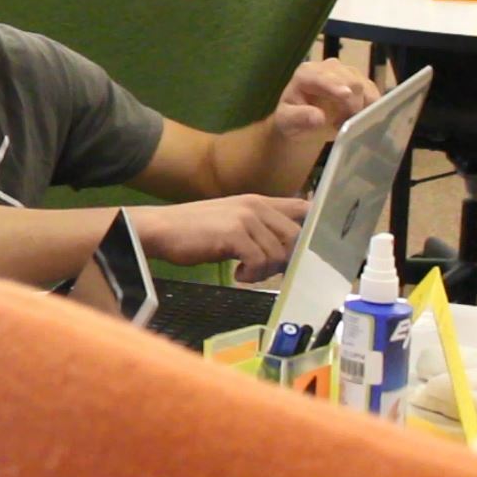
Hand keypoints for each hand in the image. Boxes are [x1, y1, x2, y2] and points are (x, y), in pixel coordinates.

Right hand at [131, 195, 308, 282]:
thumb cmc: (193, 230)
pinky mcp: (235, 234)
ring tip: (244, 273)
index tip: (315, 248)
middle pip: (296, 237)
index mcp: (258, 201)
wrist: (160, 229)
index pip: (303, 208)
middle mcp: (256, 206)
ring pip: (278, 254)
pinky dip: (251, 275)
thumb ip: (258, 228)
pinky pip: (260, 261)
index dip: (316, 227)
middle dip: (286, 260)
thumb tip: (285, 250)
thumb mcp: (231, 223)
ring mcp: (246, 218)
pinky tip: (236, 275)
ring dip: (264, 272)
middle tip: (267, 271)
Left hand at [273, 60, 380, 140]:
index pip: (322, 76)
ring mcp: (348, 73)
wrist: (305, 123)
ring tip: (346, 123)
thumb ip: (299, 118)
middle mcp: (329, 67)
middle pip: (350, 80)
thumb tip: (318, 117)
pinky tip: (358, 119)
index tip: (345, 95)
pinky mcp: (362, 83)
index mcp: (306, 73)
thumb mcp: (288, 121)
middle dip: (352, 103)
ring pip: (365, 86)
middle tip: (344, 124)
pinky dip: (371, 108)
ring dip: (362, 107)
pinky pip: (374, 93)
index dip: (334, 85)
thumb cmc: (293, 120)